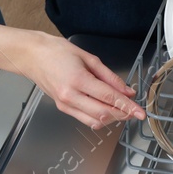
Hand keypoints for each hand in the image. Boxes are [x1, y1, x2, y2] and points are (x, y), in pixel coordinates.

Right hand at [16, 31, 146, 128]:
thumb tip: (126, 90)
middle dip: (122, 114)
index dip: (128, 106)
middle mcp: (70, 96)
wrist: (32, 56)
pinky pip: (85, 119)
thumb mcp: (88, 57)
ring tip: (122, 110)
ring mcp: (65, 104)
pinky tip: (106, 109)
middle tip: (134, 110)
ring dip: (111, 118)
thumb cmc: (56, 51)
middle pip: (104, 114)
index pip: (109, 98)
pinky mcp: (62, 108)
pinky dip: (99, 118)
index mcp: (78, 80)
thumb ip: (109, 76)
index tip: (140, 112)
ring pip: (95, 121)